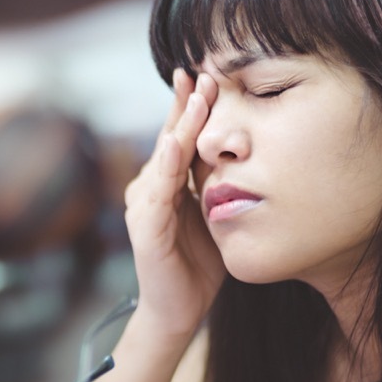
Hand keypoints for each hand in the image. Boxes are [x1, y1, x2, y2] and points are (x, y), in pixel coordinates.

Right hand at [124, 70, 226, 338]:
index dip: (192, 105)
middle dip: (185, 104)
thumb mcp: (214, 212)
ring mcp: (143, 206)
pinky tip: (175, 144)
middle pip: (170, 137)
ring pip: (164, 158)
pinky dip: (167, 166)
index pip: (180, 135)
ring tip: (195, 96)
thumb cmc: (197, 264)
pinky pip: (159, 192)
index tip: (208, 71)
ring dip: (179, 126)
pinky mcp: (145, 228)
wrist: (178, 311)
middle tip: (201, 70)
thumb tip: (238, 146)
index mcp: (167, 182)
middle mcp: (149, 188)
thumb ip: (216, 182)